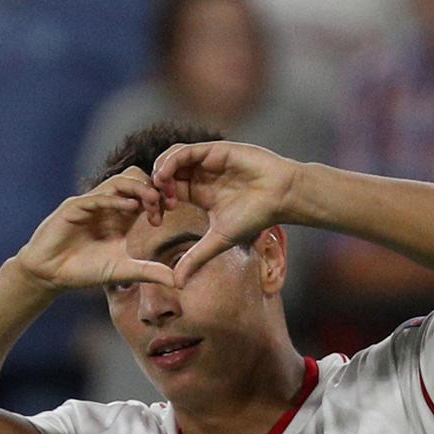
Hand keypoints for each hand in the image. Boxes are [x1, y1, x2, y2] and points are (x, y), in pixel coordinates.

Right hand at [14, 169, 174, 292]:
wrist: (51, 275)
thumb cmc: (84, 271)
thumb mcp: (123, 271)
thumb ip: (148, 272)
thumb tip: (177, 281)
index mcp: (121, 215)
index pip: (146, 193)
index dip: (161, 197)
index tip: (172, 209)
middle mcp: (108, 204)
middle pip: (135, 178)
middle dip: (153, 187)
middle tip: (166, 204)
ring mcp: (91, 203)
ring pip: (118, 181)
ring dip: (138, 188)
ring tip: (152, 202)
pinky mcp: (74, 207)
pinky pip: (97, 196)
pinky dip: (115, 200)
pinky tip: (130, 208)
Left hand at [150, 140, 300, 285]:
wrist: (280, 197)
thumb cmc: (255, 216)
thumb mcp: (218, 240)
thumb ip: (196, 257)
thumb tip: (176, 283)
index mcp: (198, 193)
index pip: (167, 192)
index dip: (156, 204)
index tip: (155, 220)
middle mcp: (200, 175)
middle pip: (164, 174)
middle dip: (153, 188)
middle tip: (154, 205)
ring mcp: (206, 161)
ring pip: (170, 159)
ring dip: (159, 172)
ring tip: (159, 189)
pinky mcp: (214, 150)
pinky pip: (185, 151)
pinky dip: (171, 162)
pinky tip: (165, 176)